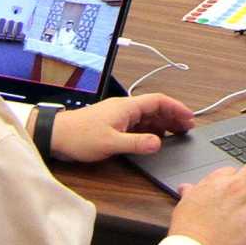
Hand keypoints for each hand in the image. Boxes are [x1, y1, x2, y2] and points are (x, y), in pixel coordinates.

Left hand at [49, 93, 196, 163]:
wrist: (55, 136)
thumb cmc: (79, 136)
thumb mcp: (110, 143)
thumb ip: (136, 143)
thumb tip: (159, 143)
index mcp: (127, 107)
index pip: (158, 101)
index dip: (176, 107)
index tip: (189, 117)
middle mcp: (125, 108)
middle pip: (155, 108)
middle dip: (173, 116)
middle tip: (187, 128)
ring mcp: (119, 116)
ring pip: (147, 116)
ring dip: (163, 123)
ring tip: (176, 134)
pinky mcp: (113, 125)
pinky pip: (138, 124)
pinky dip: (150, 130)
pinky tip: (154, 139)